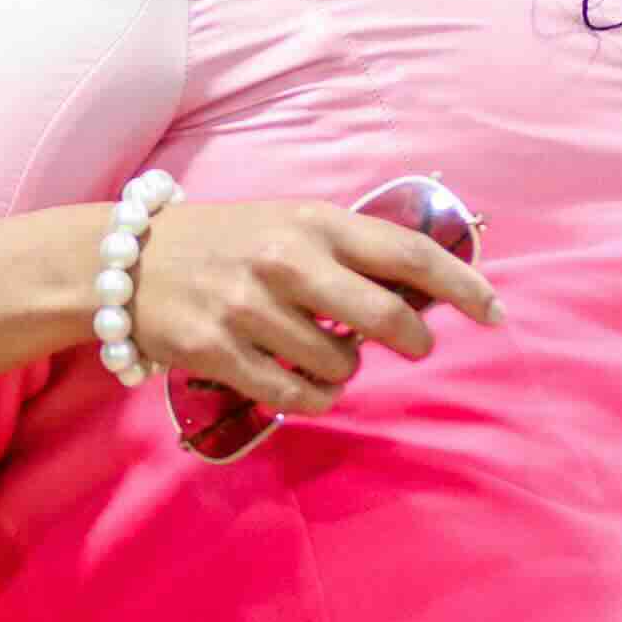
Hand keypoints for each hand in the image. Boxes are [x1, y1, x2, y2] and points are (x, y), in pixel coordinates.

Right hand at [124, 191, 497, 416]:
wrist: (126, 261)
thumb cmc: (226, 241)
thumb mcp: (291, 223)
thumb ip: (351, 251)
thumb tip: (427, 291)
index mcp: (314, 222)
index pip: (409, 254)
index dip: (462, 286)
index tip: (494, 312)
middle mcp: (286, 262)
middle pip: (386, 317)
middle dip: (412, 340)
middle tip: (414, 346)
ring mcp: (250, 309)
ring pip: (341, 364)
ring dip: (347, 369)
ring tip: (324, 352)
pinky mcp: (219, 352)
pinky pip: (296, 396)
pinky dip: (315, 398)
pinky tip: (307, 385)